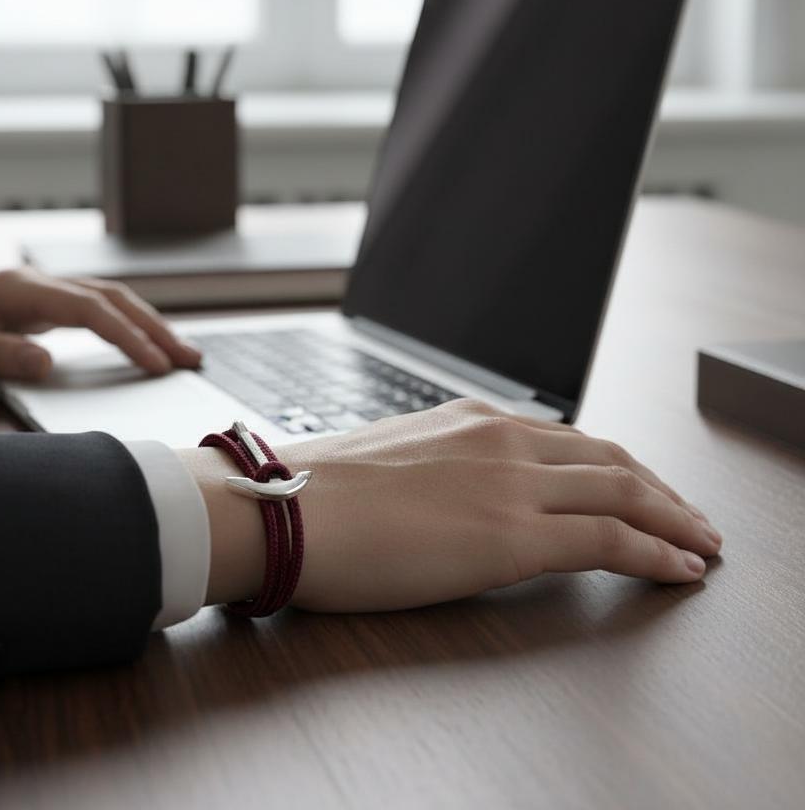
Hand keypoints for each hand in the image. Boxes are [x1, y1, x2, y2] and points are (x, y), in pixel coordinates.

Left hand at [0, 268, 200, 379]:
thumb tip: (50, 363)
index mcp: (19, 289)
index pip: (90, 310)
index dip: (128, 336)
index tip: (156, 364)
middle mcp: (36, 284)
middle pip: (112, 298)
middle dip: (155, 326)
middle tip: (191, 358)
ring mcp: (39, 293)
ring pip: (108, 300)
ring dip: (146, 323)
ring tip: (179, 352)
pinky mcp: (38, 306)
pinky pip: (93, 310)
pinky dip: (124, 324)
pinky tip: (140, 342)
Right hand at [181, 399, 721, 611]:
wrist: (286, 510)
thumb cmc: (320, 496)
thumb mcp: (393, 462)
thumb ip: (439, 469)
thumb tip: (456, 498)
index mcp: (471, 419)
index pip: (567, 438)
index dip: (614, 464)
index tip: (637, 485)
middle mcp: (501, 439)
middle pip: (610, 458)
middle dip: (660, 489)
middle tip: (688, 515)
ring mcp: (512, 483)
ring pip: (624, 491)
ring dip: (674, 518)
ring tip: (701, 542)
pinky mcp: (515, 535)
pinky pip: (611, 539)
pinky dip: (657, 552)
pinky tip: (679, 568)